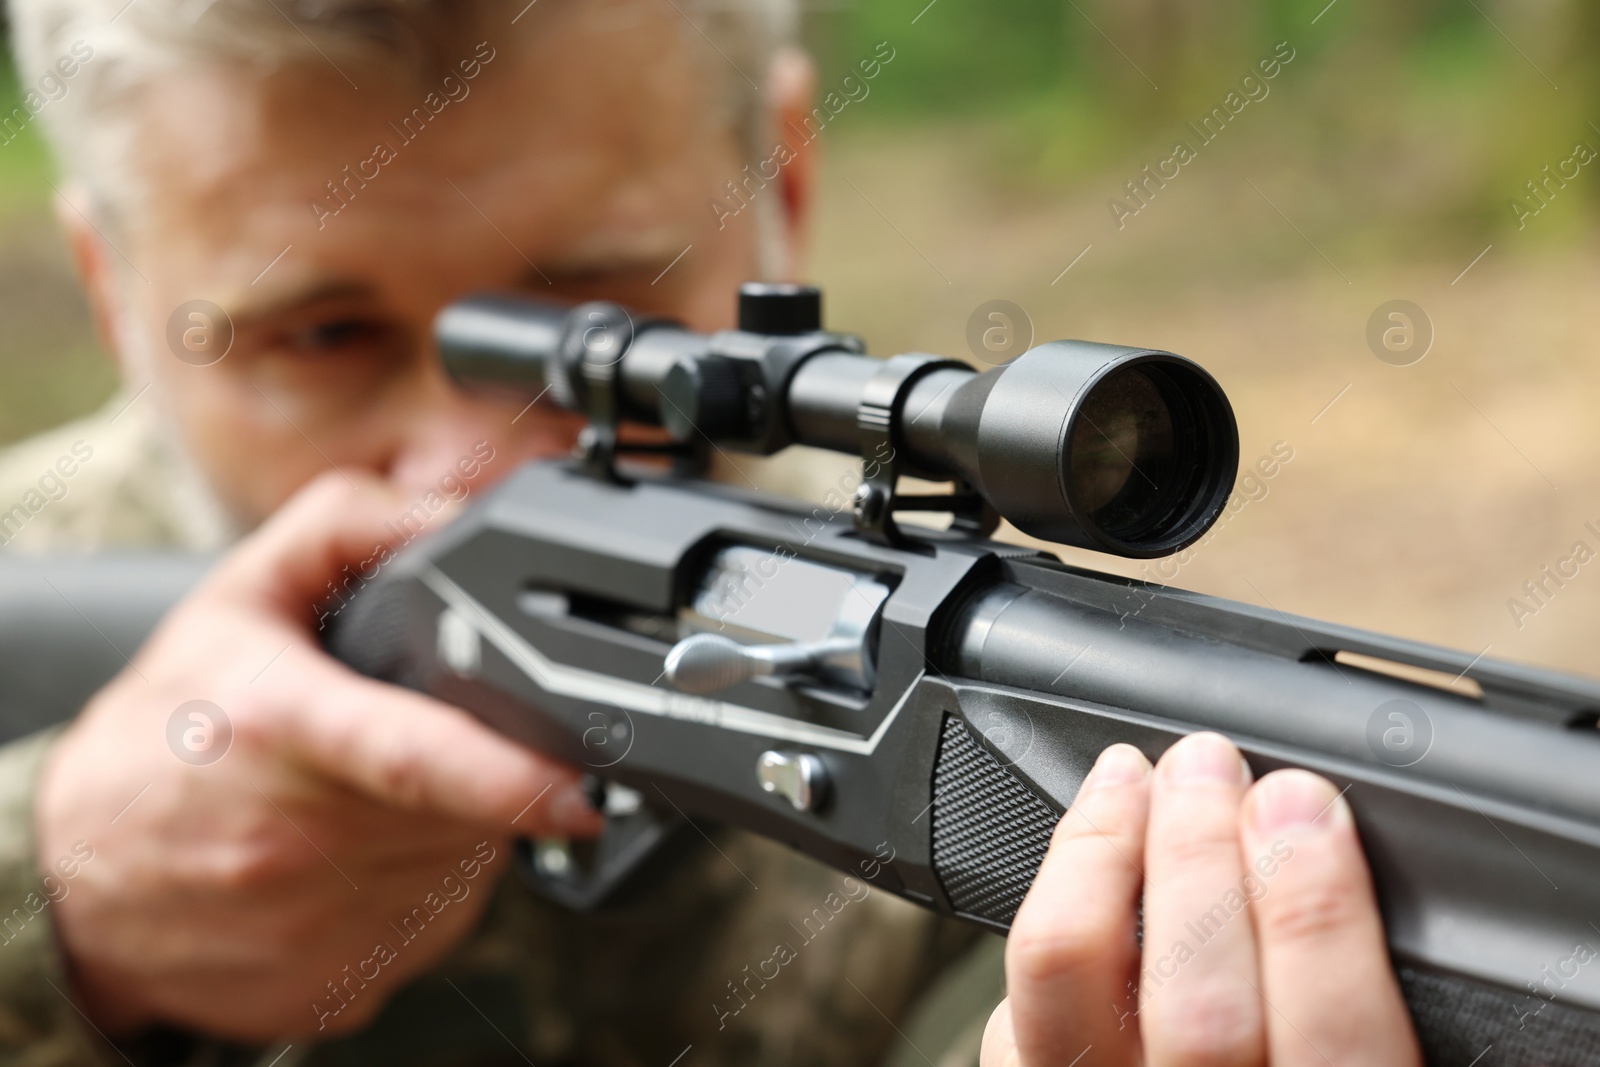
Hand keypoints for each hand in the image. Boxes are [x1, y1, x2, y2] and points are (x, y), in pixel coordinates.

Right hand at [36, 473, 602, 1040]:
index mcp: (278, 731)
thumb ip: (347, 525)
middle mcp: (295, 841)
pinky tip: (363, 856)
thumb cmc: (160, 733)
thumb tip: (453, 517)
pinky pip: (432, 929)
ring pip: (461, 870)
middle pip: (464, 809)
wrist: (74, 877)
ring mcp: (314, 927)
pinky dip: (425, 890)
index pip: (414, 760)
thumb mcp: (235, 597)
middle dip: (481, 772)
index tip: (580, 790)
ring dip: (456, 830)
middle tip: (416, 740)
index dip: (511, 777)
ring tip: (377, 796)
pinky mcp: (334, 985)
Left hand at [982, 732, 1420, 1065]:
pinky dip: (1044, 932)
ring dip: (1098, 859)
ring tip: (1129, 779)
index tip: (1306, 806)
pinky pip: (1009, 1024)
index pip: (1338, 1045)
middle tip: (1210, 766)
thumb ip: (1389, 1032)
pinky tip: (1076, 872)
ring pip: (1064, 987)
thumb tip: (1366, 902)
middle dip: (1201, 857)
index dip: (1320, 910)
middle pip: (1194, 1001)